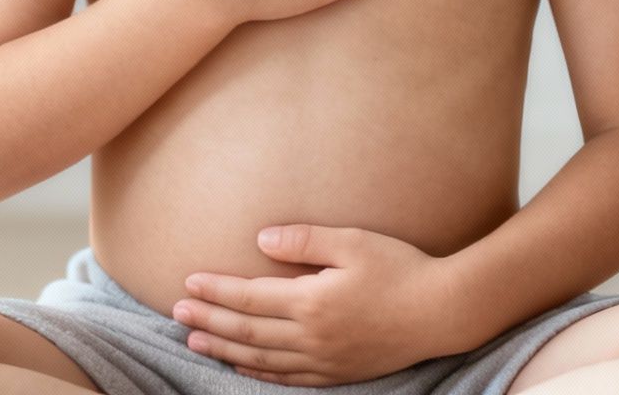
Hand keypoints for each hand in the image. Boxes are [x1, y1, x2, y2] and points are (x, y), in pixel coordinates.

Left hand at [171, 224, 457, 386]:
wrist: (443, 311)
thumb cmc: (401, 268)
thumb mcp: (354, 241)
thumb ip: (305, 241)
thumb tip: (260, 240)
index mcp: (311, 302)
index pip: (249, 297)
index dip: (215, 291)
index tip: (187, 284)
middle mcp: (311, 337)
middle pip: (246, 330)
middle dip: (208, 321)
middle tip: (175, 314)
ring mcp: (324, 360)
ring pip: (261, 359)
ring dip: (225, 349)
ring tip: (195, 341)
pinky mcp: (338, 374)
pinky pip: (288, 378)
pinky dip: (258, 373)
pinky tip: (241, 366)